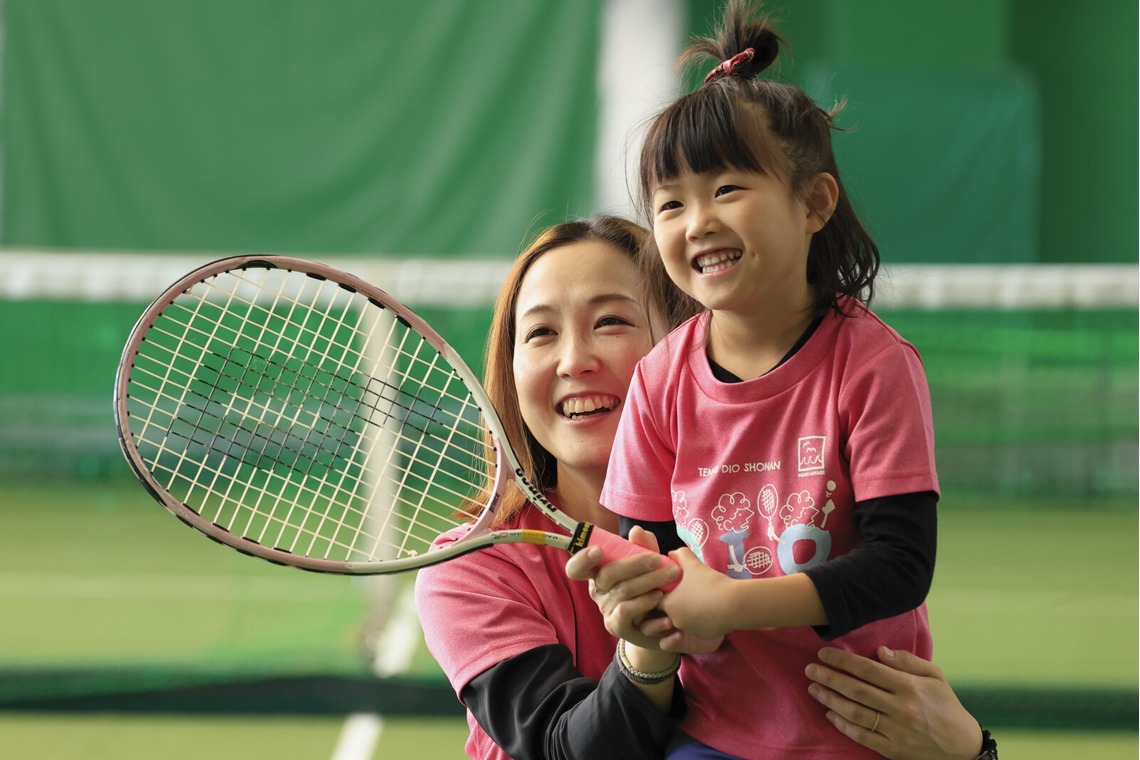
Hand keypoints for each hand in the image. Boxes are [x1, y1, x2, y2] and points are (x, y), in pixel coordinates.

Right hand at [565, 526, 678, 647]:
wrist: (663, 622)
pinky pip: (628, 612)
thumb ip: (644, 547)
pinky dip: (646, 605)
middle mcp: (598, 591)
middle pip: (607, 574)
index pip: (577, 568)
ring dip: (649, 582)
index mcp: (600, 572)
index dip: (582, 559)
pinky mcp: (617, 626)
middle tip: (659, 559)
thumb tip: (636, 531)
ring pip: (623, 592)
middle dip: (634, 564)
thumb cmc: (652, 586)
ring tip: (670, 576)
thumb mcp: (650, 564)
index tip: (598, 550)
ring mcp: (606, 610)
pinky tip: (663, 604)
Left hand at [655, 548, 734, 640]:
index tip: (672, 585)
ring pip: (683, 620)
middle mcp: (674, 620)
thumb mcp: (693, 564)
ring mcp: (688, 630)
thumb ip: (679, 555)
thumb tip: (671, 553)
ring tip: (701, 599)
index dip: (662, 592)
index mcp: (668, 604)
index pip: (655, 599)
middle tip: (688, 592)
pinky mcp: (702, 636)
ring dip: (689, 612)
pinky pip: (697, 627)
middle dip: (676, 603)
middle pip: (669, 611)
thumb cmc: (710, 583)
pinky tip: (710, 609)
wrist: (733, 604)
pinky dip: (701, 620)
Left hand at [805, 646, 982, 759]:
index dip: (843, 660)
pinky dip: (843, 725)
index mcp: (910, 687)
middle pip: (857, 690)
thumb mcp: (935, 676)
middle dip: (829, 678)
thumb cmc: (946, 705)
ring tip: (814, 689)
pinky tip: (830, 714)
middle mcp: (901, 708)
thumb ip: (908, 661)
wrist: (963, 747)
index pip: (869, 670)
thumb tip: (880, 650)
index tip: (824, 653)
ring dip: (830, 700)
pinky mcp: (892, 750)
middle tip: (810, 670)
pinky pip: (862, 736)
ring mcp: (896, 731)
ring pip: (855, 713)